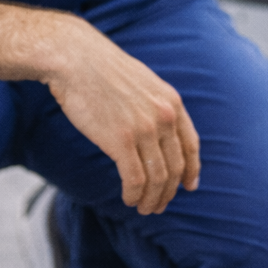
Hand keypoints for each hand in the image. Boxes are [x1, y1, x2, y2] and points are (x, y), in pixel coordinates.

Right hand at [42, 19, 200, 214]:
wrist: (76, 59)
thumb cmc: (102, 70)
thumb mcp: (143, 83)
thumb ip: (156, 107)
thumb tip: (159, 133)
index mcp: (172, 102)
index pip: (191, 145)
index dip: (191, 170)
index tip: (188, 186)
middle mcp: (164, 117)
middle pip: (175, 167)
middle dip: (168, 192)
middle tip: (158, 205)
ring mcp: (144, 129)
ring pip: (157, 179)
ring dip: (151, 199)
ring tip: (142, 208)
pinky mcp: (121, 141)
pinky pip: (135, 180)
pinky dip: (134, 195)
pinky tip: (128, 198)